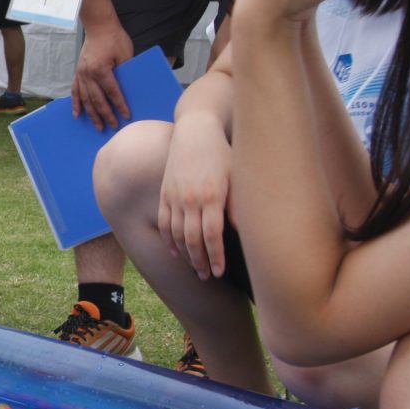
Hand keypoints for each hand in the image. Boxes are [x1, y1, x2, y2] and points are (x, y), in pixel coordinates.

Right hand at [70, 19, 134, 130]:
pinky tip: (77, 114)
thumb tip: (129, 90)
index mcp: (101, 70)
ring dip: (92, 114)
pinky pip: (75, 91)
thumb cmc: (114, 38)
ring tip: (98, 126)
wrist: (99, 26)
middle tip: (113, 126)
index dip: (120, 105)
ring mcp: (81, 74)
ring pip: (86, 99)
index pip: (112, 92)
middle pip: (98, 100)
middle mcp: (88, 74)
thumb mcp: (126, 54)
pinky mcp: (78, 73)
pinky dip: (76, 103)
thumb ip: (125, 72)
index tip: (126, 116)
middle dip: (106, 115)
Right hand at [159, 116, 233, 278]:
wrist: (195, 132)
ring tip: (194, 268)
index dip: (216, 257)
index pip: (212, 235)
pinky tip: (175, 251)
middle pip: (193, 240)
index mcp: (212, 196)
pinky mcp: (165, 193)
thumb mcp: (236, 176)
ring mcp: (175, 197)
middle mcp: (191, 199)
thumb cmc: (222, 153)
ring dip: (185, 255)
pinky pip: (164, 222)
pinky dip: (168, 240)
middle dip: (200, 262)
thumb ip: (238, 206)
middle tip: (207, 276)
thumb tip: (246, 232)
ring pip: (176, 234)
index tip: (220, 272)